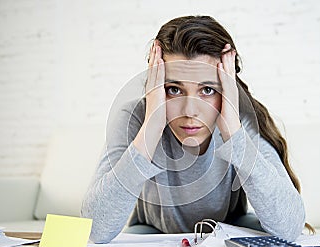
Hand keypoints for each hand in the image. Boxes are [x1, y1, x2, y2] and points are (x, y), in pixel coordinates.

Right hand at [133, 40, 165, 160]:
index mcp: (153, 91)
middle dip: (154, 55)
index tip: (158, 50)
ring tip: (157, 45)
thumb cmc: (157, 123)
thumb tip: (169, 99)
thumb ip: (165, 101)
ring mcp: (152, 91)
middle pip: (152, 68)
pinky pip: (158, 78)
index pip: (154, 73)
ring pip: (154, 70)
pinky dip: (159, 68)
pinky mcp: (156, 94)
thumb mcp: (162, 108)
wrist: (151, 131)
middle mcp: (151, 89)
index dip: (155, 61)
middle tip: (156, 42)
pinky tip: (161, 59)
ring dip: (155, 57)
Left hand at [216, 43, 241, 141]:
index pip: (227, 74)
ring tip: (225, 49)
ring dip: (227, 61)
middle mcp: (232, 91)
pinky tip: (218, 64)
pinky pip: (225, 83)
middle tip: (227, 45)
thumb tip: (208, 94)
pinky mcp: (228, 99)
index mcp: (228, 92)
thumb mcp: (218, 107)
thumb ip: (215, 98)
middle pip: (230, 71)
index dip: (226, 62)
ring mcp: (231, 94)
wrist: (231, 133)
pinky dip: (222, 73)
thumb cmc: (223, 122)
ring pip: (229, 74)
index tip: (223, 51)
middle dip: (228, 57)